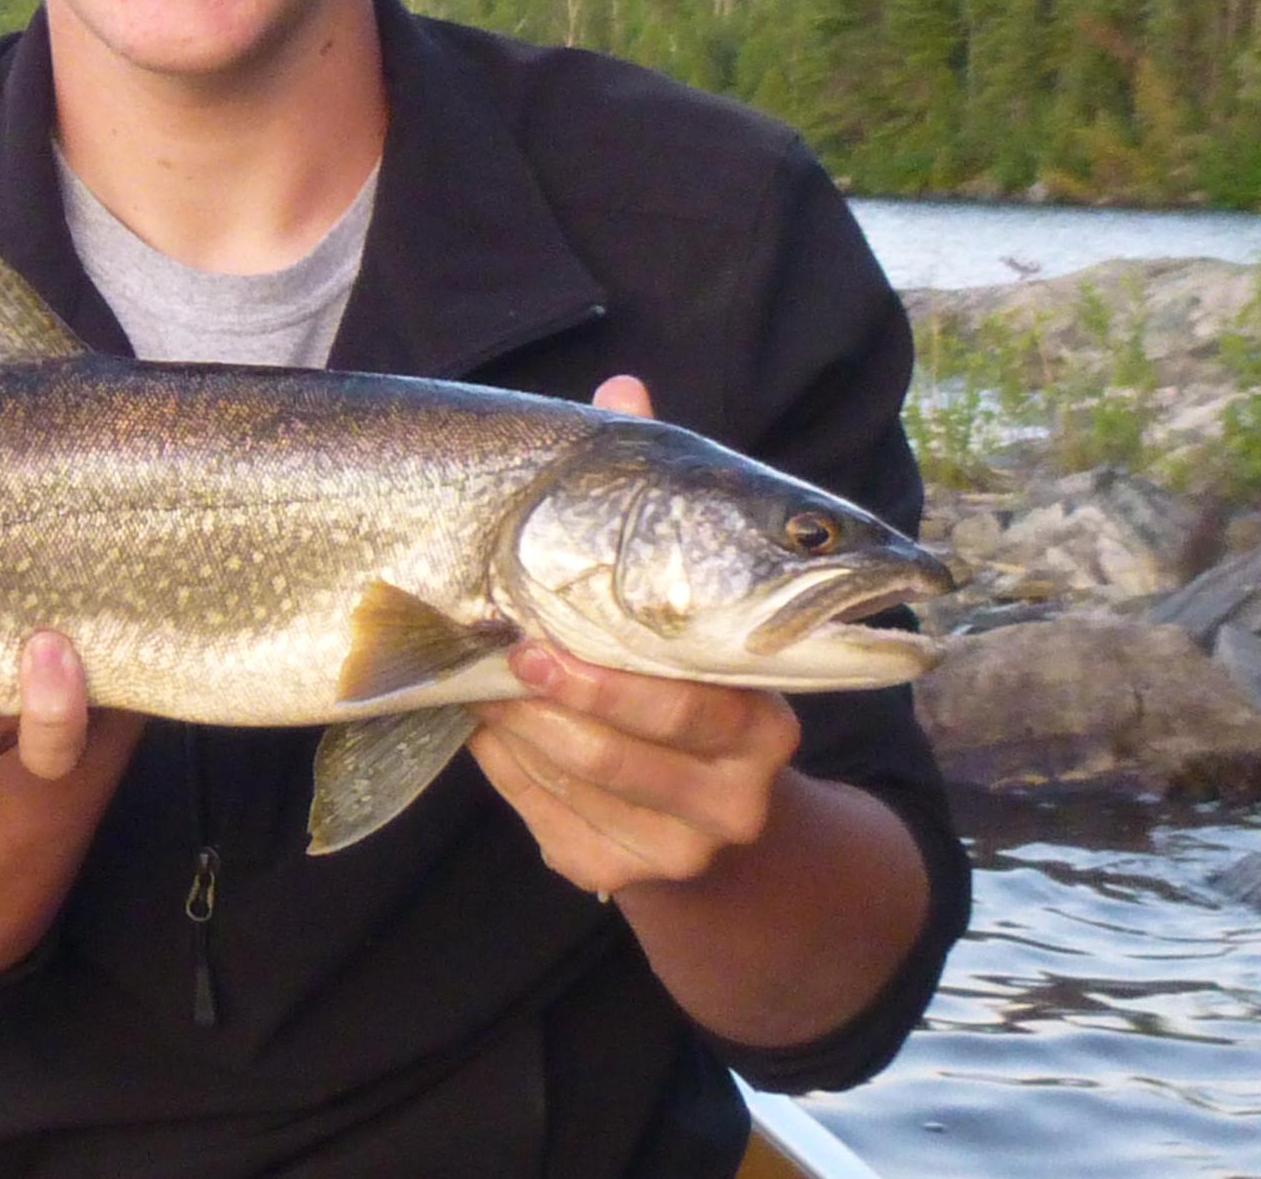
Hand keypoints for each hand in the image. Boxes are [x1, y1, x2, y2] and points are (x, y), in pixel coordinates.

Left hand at [465, 374, 801, 896]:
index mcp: (770, 707)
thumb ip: (653, 497)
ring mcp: (691, 840)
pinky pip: (552, 821)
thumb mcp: (680, 593)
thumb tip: (623, 384)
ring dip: (525, 727)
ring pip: (585, 779)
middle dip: (562, 691)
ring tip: (490, 679)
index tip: (537, 641)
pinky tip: (498, 729)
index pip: (705, 695)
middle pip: (636, 740)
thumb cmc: (682, 672)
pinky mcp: (626, 875)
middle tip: (506, 650)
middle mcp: (747, 784)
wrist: (705, 820)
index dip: (618, 673)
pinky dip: (512, 771)